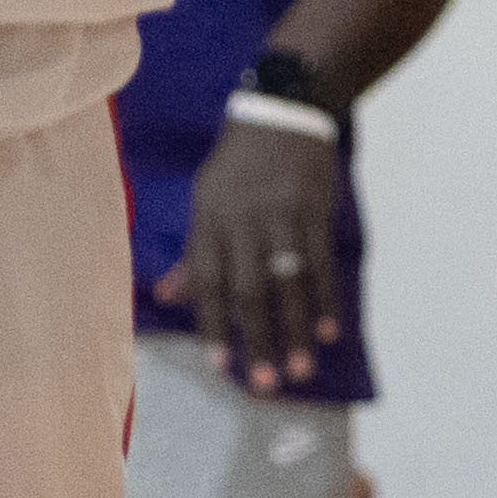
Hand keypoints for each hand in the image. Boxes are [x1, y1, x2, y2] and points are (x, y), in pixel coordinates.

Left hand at [159, 120, 342, 394]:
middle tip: (264, 383)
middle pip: (249, 290)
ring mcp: (282, 216)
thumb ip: (192, 253)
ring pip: (289, 282)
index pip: (208, 282)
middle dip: (256, 339)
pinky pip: (321, 262)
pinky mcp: (315, 211)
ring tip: (300, 369)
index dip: (212, 325)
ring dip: (295, 329)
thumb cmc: (238, 166)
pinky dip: (326, 299)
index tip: (220, 366)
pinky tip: (330, 331)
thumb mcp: (205, 201)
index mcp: (210, 221)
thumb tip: (166, 297)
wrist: (283, 114)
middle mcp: (244, 221)